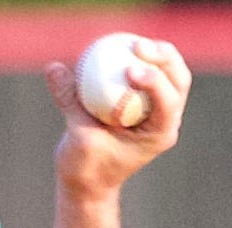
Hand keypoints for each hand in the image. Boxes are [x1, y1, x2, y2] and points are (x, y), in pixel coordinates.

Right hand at [45, 38, 189, 197]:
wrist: (89, 181)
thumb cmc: (85, 167)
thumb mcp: (75, 136)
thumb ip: (68, 100)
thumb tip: (52, 67)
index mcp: (159, 134)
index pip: (168, 101)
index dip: (154, 79)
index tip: (129, 69)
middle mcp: (166, 120)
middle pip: (178, 79)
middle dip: (164, 57)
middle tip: (136, 46)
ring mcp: (159, 110)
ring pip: (169, 72)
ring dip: (156, 53)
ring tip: (131, 42)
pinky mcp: (147, 102)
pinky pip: (150, 72)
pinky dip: (139, 58)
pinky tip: (121, 45)